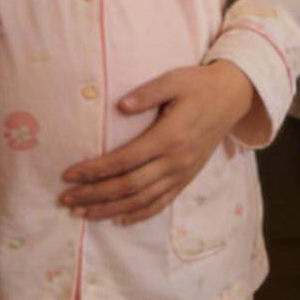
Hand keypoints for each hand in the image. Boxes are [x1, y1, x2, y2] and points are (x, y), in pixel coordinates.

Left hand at [58, 64, 254, 224]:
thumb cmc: (198, 85)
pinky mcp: (187, 178)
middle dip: (95, 195)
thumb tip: (119, 106)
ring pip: (142, 200)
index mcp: (168, 137)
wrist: (233, 97)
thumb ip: (147, 93)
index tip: (69, 174)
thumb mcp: (174, 80)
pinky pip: (161, 203)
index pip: (123, 161)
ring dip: (110, 209)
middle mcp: (175, 161)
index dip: (94, 170)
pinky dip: (139, 214)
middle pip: (128, 186)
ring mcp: (182, 173)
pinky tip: (119, 219)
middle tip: (66, 200)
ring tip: (83, 214)